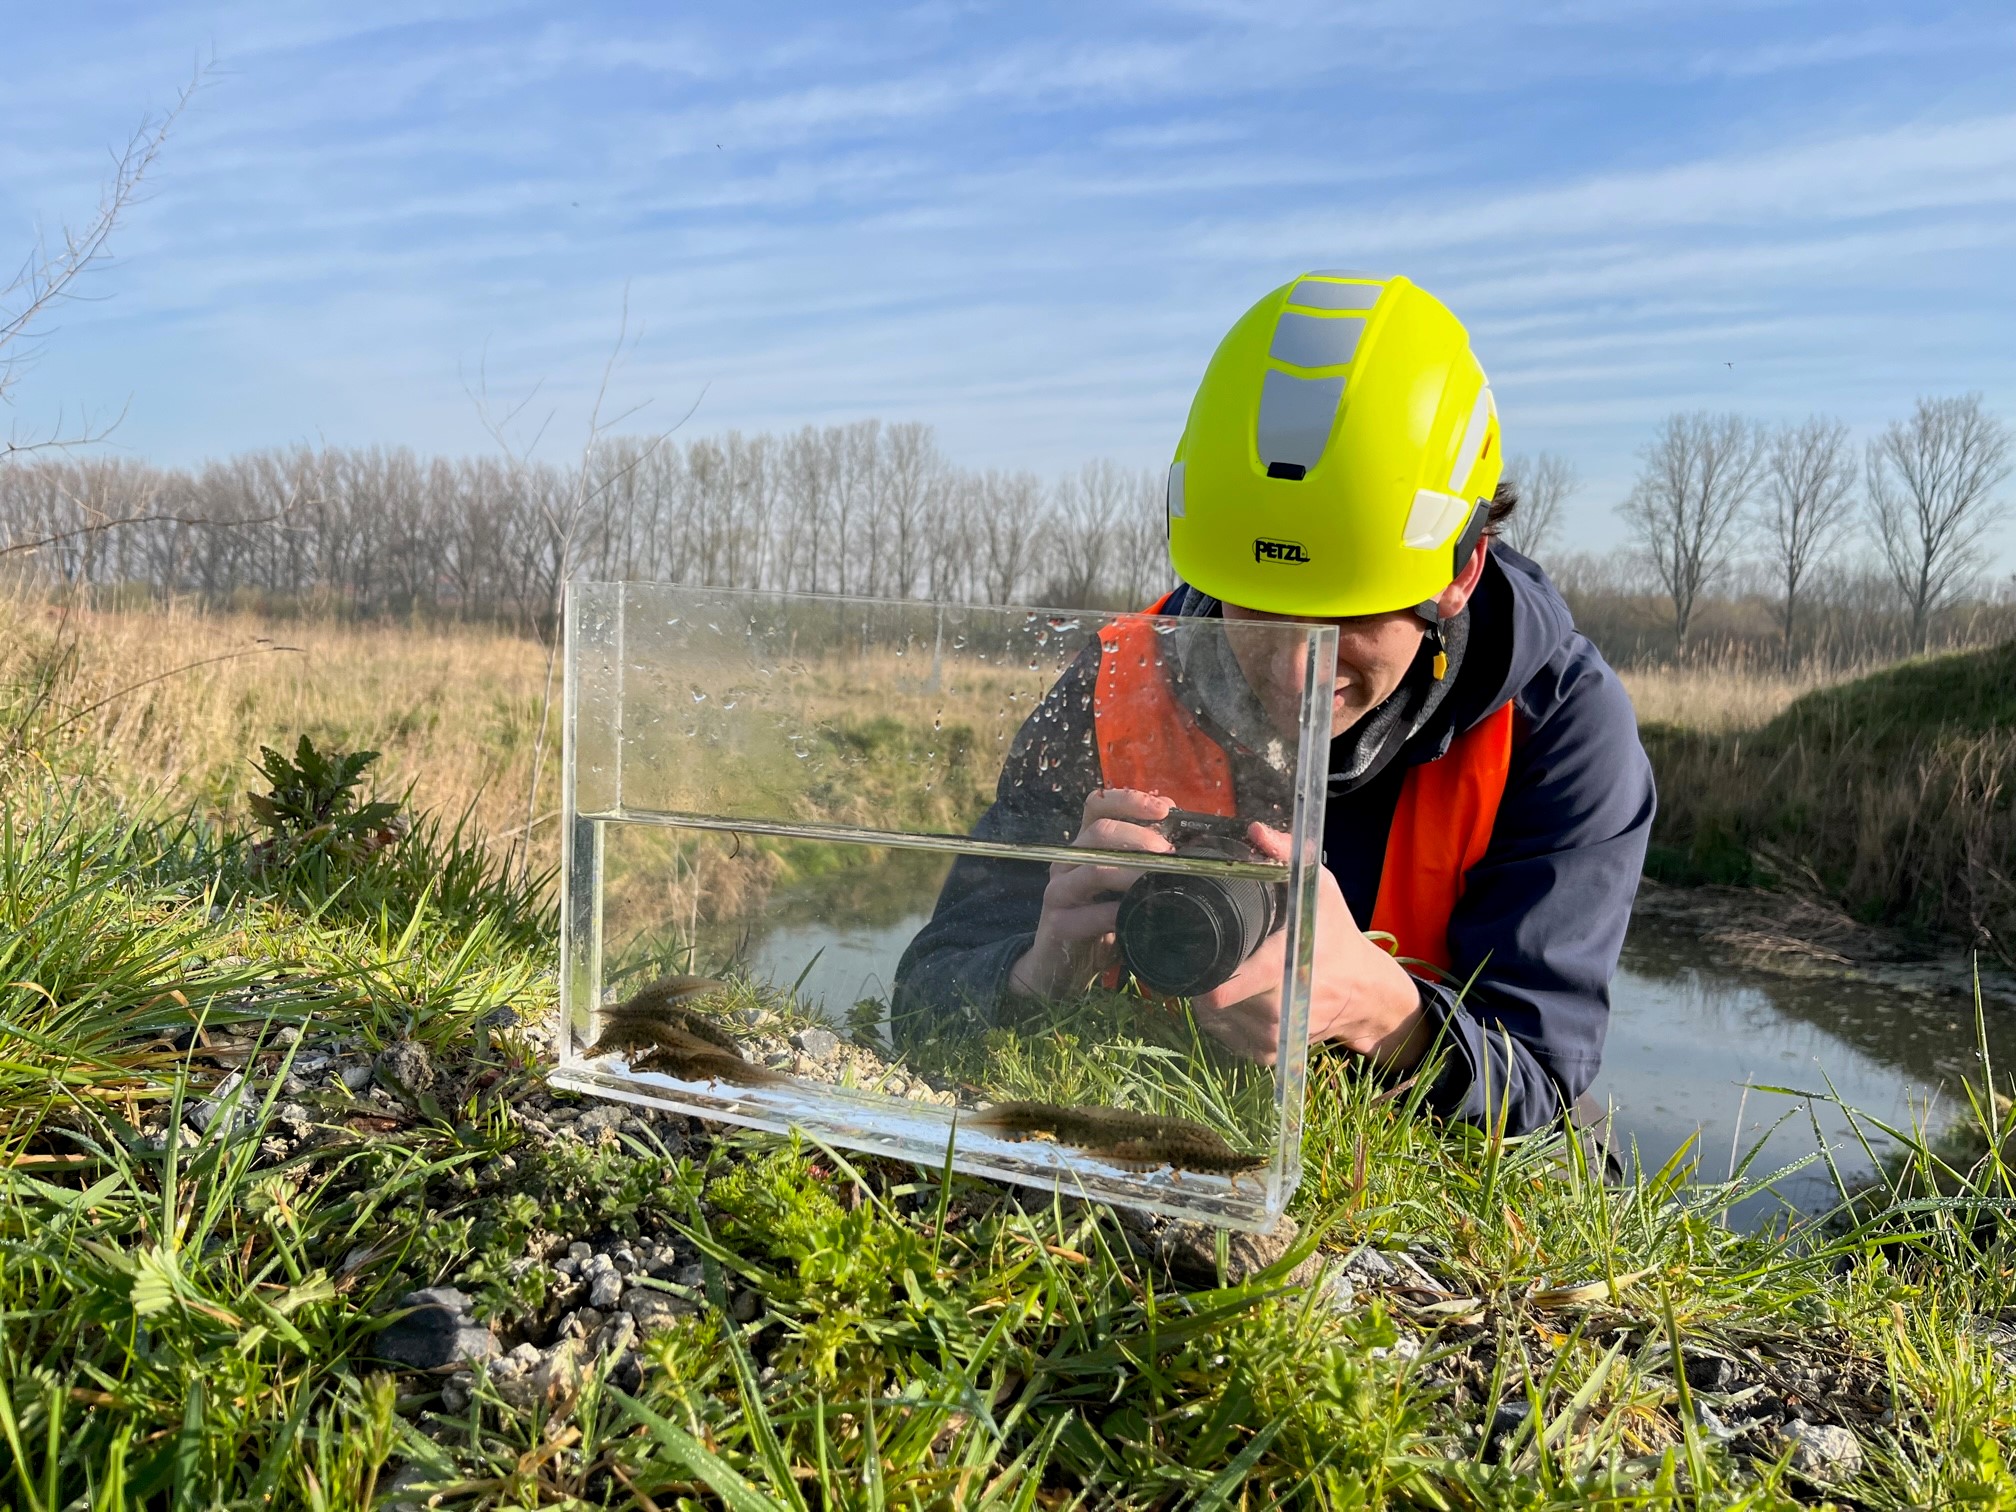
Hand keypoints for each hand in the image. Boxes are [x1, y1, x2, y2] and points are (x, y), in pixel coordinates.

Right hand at [1007, 788, 1174, 999]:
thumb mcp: (1127, 888)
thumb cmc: (1105, 923)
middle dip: (1139, 837)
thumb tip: (1186, 841)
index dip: (1129, 799)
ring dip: (1131, 871)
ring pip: (1092, 867)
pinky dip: (1115, 913)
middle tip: (1169, 853)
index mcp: (1086, 846)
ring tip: (1158, 880)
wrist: (1065, 967)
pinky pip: (1088, 913)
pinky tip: (1135, 917)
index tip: (1165, 809)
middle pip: (1098, 831)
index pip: (1099, 804)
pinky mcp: (1058, 923)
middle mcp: (1068, 862)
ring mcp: (1058, 891)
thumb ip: (1146, 863)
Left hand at [1189, 823, 1432, 1069]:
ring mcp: (1272, 1038)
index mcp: (1282, 970)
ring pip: (1214, 1022)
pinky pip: (1227, 1039)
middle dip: (1200, 977)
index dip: (1200, 975)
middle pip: (1212, 1001)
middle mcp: (1275, 1011)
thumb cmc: (1337, 935)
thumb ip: (1286, 856)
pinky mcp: (1269, 1054)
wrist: (1367, 992)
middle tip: (1202, 954)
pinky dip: (1223, 1022)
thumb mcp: (1319, 888)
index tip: (1187, 956)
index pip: (1224, 988)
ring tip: (1217, 973)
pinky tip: (1232, 999)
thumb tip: (1253, 830)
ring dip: (1208, 1001)